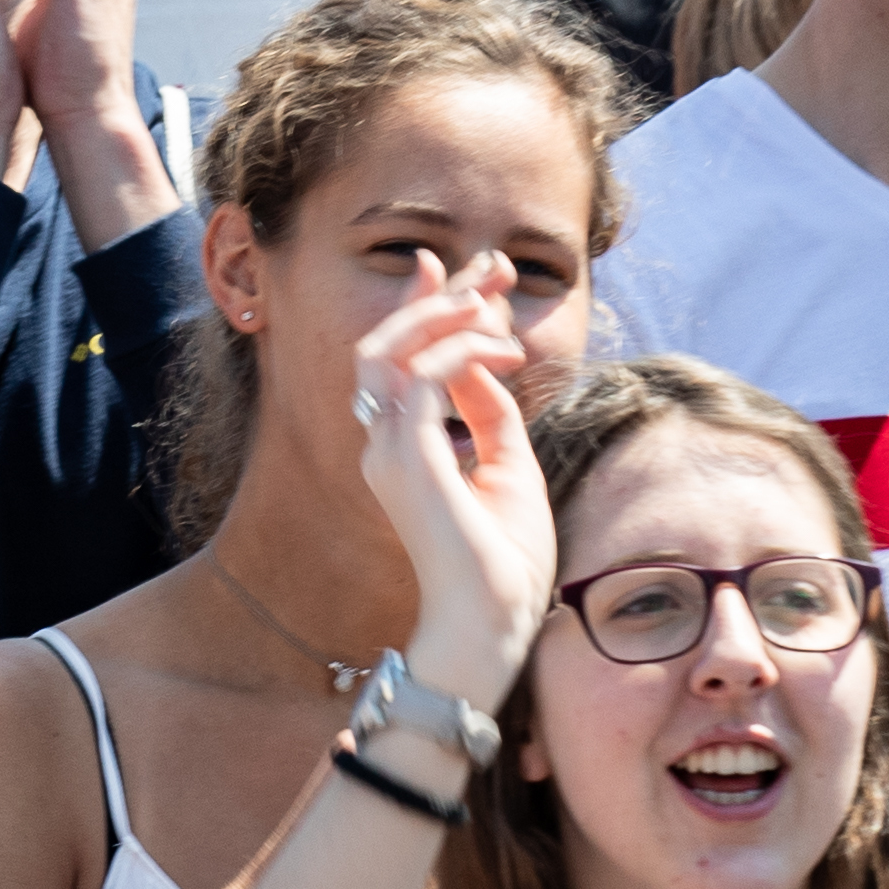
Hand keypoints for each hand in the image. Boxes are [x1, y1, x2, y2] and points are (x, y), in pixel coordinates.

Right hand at [357, 253, 554, 710]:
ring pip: (389, 350)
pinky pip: (422, 379)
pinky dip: (459, 352)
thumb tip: (488, 365)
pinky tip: (501, 350)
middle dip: (437, 296)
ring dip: (442, 314)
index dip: (422, 309)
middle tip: (489, 264)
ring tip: (492, 299)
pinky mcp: (407, 458)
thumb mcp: (508, 471)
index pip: (397, 362)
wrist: (491, 624)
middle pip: (387, 344)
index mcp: (400, 451)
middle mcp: (381, 444)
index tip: (453, 270)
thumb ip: (491, 417)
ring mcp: (386, 451)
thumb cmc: (502, 564)